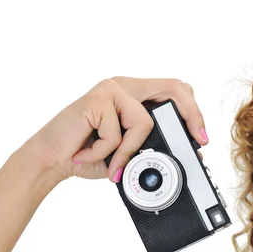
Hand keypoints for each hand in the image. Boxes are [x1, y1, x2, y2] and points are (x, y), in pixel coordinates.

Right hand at [26, 77, 208, 181]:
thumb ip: (149, 147)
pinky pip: (118, 134)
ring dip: (128, 152)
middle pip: (173, 88)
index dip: (193, 112)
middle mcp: (125, 87)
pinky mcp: (97, 100)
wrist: (51, 160)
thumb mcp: (127, 153)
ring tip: (109, 164)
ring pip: (144, 122)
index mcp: (134, 95)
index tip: (201, 138)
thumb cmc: (88, 156)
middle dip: (191, 115)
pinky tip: (88, 153)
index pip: (173, 91)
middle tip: (197, 141)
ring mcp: (111, 90)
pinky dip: (106, 154)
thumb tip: (185, 154)